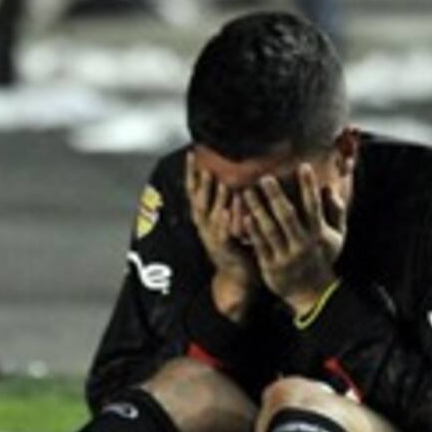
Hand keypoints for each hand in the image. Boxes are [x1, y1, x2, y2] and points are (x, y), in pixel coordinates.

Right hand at [186, 150, 259, 320]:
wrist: (237, 279)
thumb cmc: (238, 246)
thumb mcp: (229, 221)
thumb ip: (230, 201)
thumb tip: (234, 177)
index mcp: (205, 218)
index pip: (195, 191)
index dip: (192, 173)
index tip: (193, 152)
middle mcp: (204, 226)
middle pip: (198, 199)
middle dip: (201, 181)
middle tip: (204, 162)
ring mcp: (212, 238)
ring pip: (211, 215)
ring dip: (215, 197)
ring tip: (221, 180)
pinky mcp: (225, 249)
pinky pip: (224, 233)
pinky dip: (225, 221)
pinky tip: (228, 211)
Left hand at [241, 164, 347, 315]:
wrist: (309, 291)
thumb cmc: (321, 257)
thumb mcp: (336, 237)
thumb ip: (336, 212)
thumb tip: (331, 188)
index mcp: (318, 234)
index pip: (314, 206)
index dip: (308, 187)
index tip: (303, 166)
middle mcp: (302, 243)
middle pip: (288, 216)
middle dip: (276, 196)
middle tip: (264, 177)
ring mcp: (285, 255)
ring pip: (270, 230)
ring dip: (258, 209)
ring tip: (246, 192)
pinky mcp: (270, 265)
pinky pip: (259, 245)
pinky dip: (252, 231)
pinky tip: (243, 217)